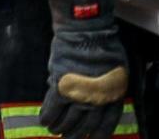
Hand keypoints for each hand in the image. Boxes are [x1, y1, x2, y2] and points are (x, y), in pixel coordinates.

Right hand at [40, 0, 134, 138]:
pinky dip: (48, 117)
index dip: (98, 134)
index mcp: (114, 94)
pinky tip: (45, 121)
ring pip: (68, 121)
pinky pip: (53, 110)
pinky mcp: (61, 88)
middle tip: (68, 136)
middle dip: (75, 134)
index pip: (107, 123)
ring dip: (60, 128)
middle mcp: (98, 100)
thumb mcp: (113, 69)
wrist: (87, 30)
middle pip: (85, 125)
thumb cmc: (101, 44)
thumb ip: (104, 88)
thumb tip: (93, 101)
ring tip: (55, 130)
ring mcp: (80, 95)